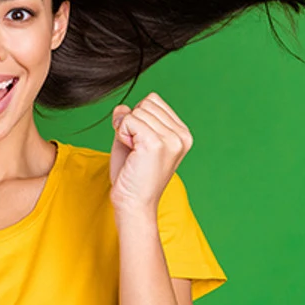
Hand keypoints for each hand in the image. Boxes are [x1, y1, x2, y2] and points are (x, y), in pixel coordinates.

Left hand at [109, 92, 191, 213]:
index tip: (140, 143)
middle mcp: (182, 135)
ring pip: (136, 111)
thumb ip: (129, 119)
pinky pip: (128, 120)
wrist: (134, 204)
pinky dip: (122, 134)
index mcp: (182, 133)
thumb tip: (121, 107)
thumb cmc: (132, 175)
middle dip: (132, 123)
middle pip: (146, 103)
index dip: (138, 118)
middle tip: (135, 150)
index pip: (153, 101)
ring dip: (126, 130)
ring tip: (134, 153)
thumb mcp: (132, 139)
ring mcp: (171, 139)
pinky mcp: (156, 144)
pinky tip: (131, 153)